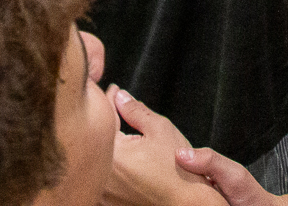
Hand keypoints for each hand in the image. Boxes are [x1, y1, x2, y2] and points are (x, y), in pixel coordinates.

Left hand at [103, 88, 226, 205]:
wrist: (189, 204)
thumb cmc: (179, 169)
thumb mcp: (160, 130)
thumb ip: (136, 110)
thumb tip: (119, 96)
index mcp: (113, 154)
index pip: (105, 118)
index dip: (109, 100)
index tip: (113, 91)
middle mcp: (103, 175)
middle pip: (98, 140)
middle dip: (105, 124)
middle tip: (114, 109)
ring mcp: (104, 192)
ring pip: (100, 160)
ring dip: (106, 146)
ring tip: (120, 136)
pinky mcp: (109, 203)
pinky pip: (103, 178)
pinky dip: (111, 168)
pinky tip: (125, 163)